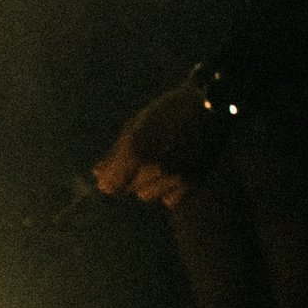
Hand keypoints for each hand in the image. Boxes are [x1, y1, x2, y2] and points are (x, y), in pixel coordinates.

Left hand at [91, 79, 228, 208]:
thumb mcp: (134, 126)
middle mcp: (154, 168)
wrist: (209, 107)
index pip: (111, 185)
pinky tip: (173, 171)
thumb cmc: (166, 111)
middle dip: (129, 178)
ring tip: (159, 163)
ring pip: (148, 195)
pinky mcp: (193, 183)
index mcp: (135, 150)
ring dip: (147, 185)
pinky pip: (169, 199)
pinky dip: (167, 190)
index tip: (111, 173)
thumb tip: (97, 174)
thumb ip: (114, 153)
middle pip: (129, 189)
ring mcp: (176, 177)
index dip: (109, 180)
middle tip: (142, 157)